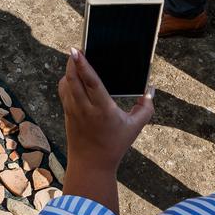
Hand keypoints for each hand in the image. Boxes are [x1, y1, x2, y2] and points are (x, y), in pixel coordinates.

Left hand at [60, 50, 151, 205]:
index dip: (82, 65)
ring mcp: (73, 110)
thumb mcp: (135, 128)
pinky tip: (73, 76)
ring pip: (66, 83)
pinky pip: (64, 91)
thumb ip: (145, 108)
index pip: (90, 82)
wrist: (91, 164)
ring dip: (69, 70)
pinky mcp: (67, 113)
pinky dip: (67, 80)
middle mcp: (85, 108)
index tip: (76, 50)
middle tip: (76, 49)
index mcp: (102, 109)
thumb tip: (150, 90)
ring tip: (77, 60)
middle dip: (72, 62)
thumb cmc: (115, 145)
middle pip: (73, 78)